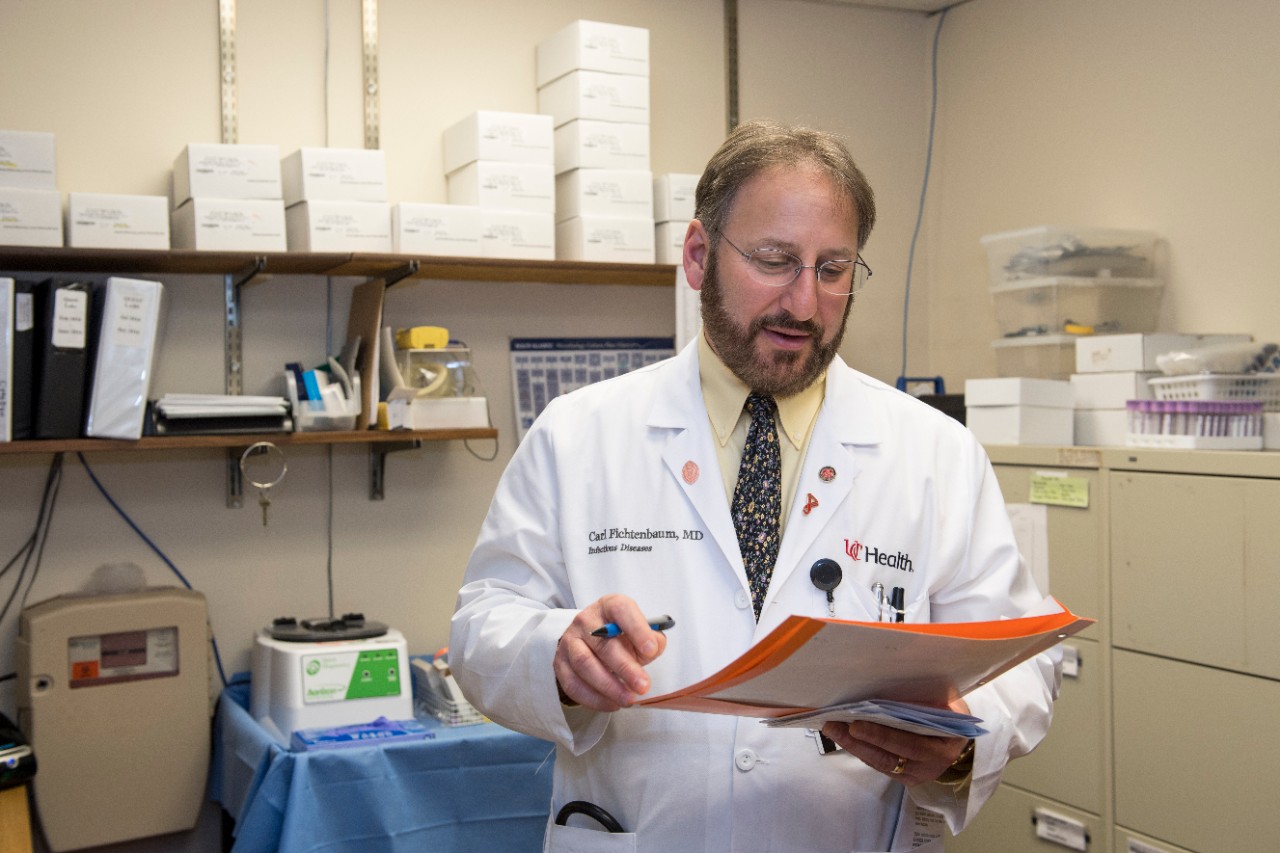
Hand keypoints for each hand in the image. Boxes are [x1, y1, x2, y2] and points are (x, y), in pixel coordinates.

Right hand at [553, 594, 668, 711]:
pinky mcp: (560, 663)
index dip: (637, 629)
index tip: (651, 650)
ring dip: (608, 686)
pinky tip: (612, 704)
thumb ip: (652, 640)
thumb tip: (652, 649)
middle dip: (625, 667)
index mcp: (609, 606)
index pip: (621, 610)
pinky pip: (573, 684)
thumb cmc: (620, 636)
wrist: (589, 640)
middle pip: (603, 643)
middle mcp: (586, 620)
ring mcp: (570, 641)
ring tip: (629, 699)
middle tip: (643, 686)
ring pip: (584, 664)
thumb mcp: (639, 632)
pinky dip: (594, 698)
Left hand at [819, 698, 973, 786]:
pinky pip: (878, 764)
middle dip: (856, 741)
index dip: (881, 735)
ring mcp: (913, 775)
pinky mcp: (902, 777)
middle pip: (886, 758)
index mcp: (943, 749)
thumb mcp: (950, 705)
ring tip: (831, 727)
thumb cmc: (954, 717)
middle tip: (832, 724)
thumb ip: (928, 700)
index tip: (856, 723)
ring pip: (877, 762)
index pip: (908, 744)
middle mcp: (927, 767)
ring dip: (851, 745)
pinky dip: (859, 749)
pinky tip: (842, 735)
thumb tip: (896, 685)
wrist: (963, 745)